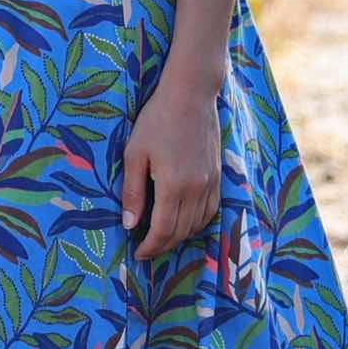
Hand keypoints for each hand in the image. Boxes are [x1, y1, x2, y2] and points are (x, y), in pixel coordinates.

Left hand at [121, 73, 221, 259]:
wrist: (191, 95)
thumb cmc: (157, 120)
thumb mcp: (135, 153)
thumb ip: (133, 191)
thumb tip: (129, 224)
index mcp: (173, 185)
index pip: (163, 230)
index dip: (150, 247)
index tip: (138, 253)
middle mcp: (196, 189)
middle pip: (181, 232)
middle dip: (163, 246)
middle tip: (146, 249)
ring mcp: (210, 182)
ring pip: (198, 224)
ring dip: (180, 236)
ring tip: (162, 237)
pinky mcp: (218, 175)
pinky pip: (211, 210)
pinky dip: (197, 222)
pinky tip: (184, 221)